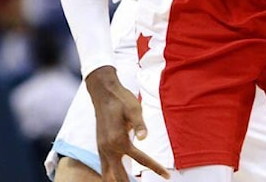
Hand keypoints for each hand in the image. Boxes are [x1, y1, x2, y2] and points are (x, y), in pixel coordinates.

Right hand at [86, 66, 169, 180]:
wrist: (104, 92)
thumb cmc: (121, 100)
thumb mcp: (134, 109)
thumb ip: (139, 124)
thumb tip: (144, 137)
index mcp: (119, 141)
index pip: (141, 160)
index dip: (156, 168)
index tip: (166, 176)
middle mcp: (108, 148)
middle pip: (119, 176)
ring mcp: (102, 149)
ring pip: (107, 175)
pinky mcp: (100, 146)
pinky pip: (103, 168)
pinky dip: (110, 176)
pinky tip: (116, 177)